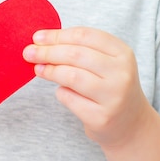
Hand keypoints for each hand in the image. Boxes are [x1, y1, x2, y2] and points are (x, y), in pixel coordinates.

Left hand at [23, 27, 149, 149]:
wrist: (131, 125)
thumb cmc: (110, 88)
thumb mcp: (106, 64)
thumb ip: (80, 50)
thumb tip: (41, 42)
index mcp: (123, 53)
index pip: (84, 36)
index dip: (57, 35)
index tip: (37, 37)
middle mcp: (121, 73)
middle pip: (75, 55)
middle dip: (47, 52)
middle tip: (28, 53)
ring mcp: (113, 97)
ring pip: (71, 76)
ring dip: (50, 71)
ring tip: (38, 70)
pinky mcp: (101, 117)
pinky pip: (69, 98)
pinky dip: (60, 92)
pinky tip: (62, 91)